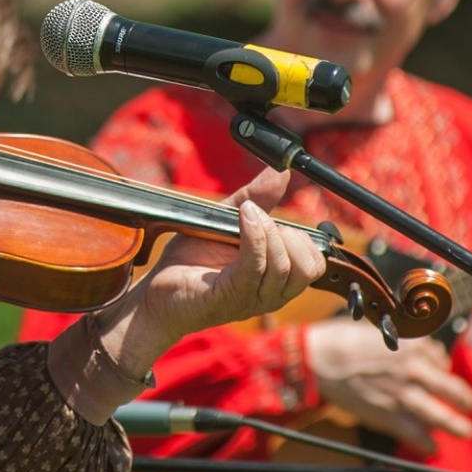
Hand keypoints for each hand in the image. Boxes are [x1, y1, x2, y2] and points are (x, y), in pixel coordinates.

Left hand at [98, 168, 327, 380]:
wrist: (156, 290)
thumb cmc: (191, 260)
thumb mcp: (227, 220)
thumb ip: (257, 197)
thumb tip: (282, 172)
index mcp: (277, 280)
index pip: (315, 263)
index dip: (306, 238)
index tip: (280, 219)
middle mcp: (271, 294)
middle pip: (307, 266)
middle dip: (291, 235)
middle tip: (262, 217)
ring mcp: (252, 299)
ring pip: (284, 266)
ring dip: (270, 231)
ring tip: (247, 213)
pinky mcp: (231, 296)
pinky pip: (255, 265)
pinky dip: (254, 235)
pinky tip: (244, 218)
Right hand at [305, 319, 471, 454]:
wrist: (318, 359)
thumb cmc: (343, 340)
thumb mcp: (380, 329)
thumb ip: (403, 343)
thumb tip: (419, 353)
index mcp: (413, 346)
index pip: (440, 359)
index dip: (441, 366)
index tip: (439, 372)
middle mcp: (414, 371)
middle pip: (452, 389)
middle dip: (464, 399)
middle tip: (469, 404)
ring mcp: (403, 395)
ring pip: (441, 416)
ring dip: (456, 426)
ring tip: (466, 431)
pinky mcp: (388, 416)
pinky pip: (415, 435)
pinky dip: (426, 444)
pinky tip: (432, 448)